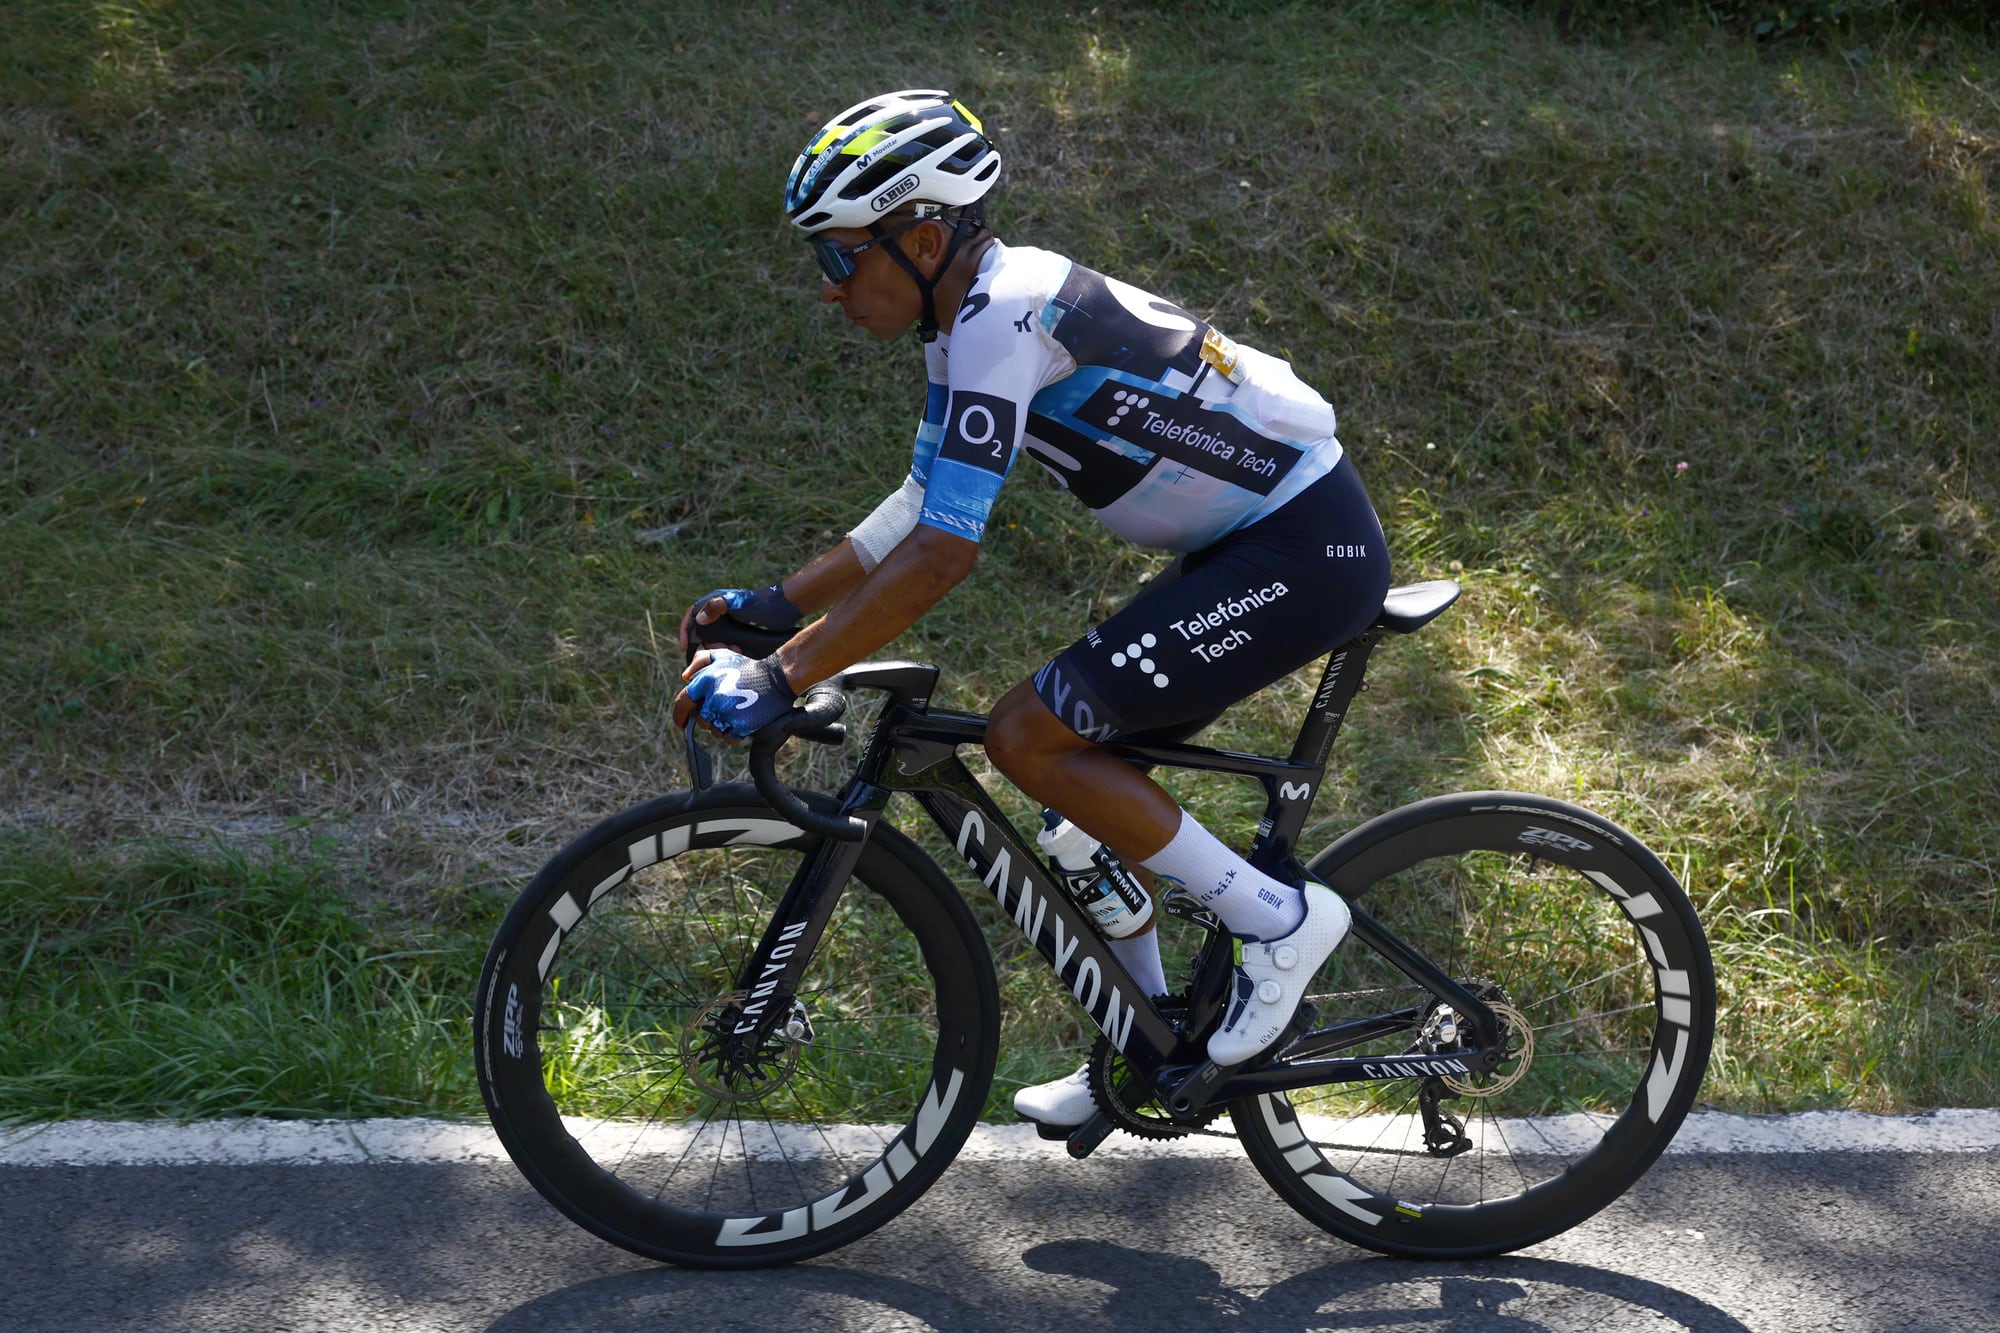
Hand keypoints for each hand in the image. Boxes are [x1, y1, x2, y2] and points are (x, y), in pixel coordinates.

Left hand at [673, 649, 796, 738]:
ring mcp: (726, 713)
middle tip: (723, 711)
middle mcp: (713, 698)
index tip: (682, 723)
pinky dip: (733, 734)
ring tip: (735, 714)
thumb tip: (685, 678)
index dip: (679, 716)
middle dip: (709, 719)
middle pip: (701, 721)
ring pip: (714, 731)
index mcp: (705, 681)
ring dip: (722, 727)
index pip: (682, 703)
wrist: (777, 678)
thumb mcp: (723, 655)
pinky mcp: (740, 725)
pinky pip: (728, 738)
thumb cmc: (748, 667)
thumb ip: (700, 661)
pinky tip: (741, 723)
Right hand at [678, 584, 802, 655]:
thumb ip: (716, 607)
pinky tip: (738, 654)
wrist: (784, 608)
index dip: (685, 630)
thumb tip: (698, 620)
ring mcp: (729, 621)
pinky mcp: (739, 630)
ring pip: (716, 639)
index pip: (692, 614)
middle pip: (703, 632)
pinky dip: (729, 650)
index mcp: (715, 601)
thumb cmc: (760, 604)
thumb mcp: (737, 604)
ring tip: (734, 653)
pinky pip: (727, 643)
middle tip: (720, 653)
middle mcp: (719, 611)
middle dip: (709, 644)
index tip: (684, 647)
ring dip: (720, 649)